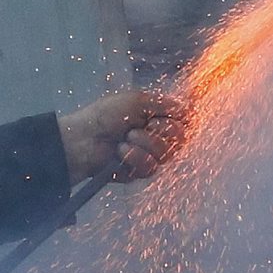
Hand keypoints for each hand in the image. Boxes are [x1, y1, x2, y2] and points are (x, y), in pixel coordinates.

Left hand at [60, 87, 183, 183]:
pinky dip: (135, 157)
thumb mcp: (136, 101)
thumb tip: (189, 108)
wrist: (82, 140)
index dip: (181, 119)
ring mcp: (149, 154)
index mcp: (157, 114)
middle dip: (161, 131)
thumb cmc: (106, 115)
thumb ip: (165, 104)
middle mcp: (157, 134)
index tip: (169, 116)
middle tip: (141, 126)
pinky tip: (120, 152)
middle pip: (181, 138)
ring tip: (125, 138)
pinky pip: (151, 167)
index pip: (185, 119)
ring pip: (166, 153)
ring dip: (144, 144)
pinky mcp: (139, 171)